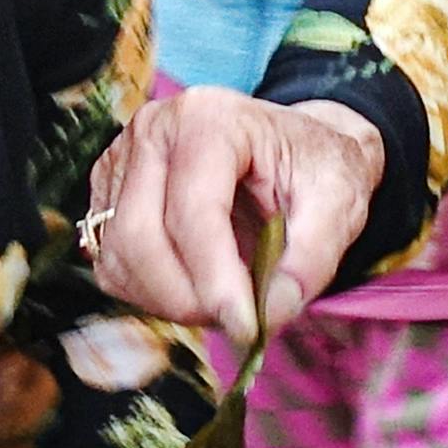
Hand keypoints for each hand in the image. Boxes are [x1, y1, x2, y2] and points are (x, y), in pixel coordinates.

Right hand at [86, 76, 382, 353]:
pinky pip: (111, 266)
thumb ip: (312, 259)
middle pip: (140, 237)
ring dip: (169, 301)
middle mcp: (152, 130)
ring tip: (225, 299)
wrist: (293, 150)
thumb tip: (272, 311)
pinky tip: (195, 288)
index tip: (247, 328)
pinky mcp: (107, 196)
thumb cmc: (313, 169)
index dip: (215, 279)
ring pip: (119, 257)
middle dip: (189, 298)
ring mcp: (120, 162)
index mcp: (209, 119)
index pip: (193, 211)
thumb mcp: (340, 203)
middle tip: (240, 320)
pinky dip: (150, 295)